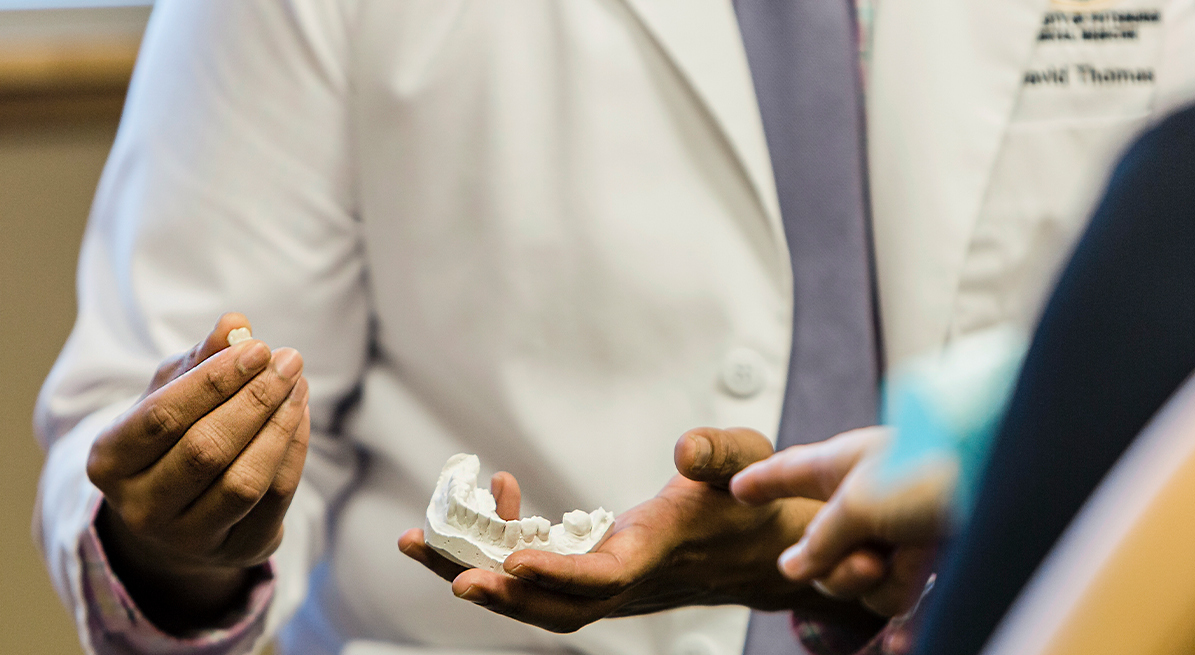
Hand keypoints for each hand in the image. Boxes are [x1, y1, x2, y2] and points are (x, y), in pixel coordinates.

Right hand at [86, 313, 309, 631]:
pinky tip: (300, 416)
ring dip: (280, 426)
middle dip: (256, 399)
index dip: (215, 380)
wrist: (175, 517)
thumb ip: (199, 360)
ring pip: (244, 480)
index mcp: (110, 462)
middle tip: (290, 360)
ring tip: (298, 386)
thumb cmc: (171, 439)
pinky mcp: (236, 552)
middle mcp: (141, 509)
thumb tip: (235, 322)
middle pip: (207, 449)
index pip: (163, 417)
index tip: (259, 347)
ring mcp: (188, 539)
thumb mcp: (171, 395)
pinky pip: (275, 499)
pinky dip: (294, 452)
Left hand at [400, 427, 869, 632]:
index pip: (603, 577)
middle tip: (427, 552)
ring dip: (475, 573)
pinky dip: (507, 546)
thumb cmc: (752, 503)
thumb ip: (719, 453)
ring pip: (535, 598)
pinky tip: (498, 497)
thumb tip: (684, 447)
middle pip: (550, 604)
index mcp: (659, 551)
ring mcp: (608, 585)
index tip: (510, 562)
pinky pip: (542, 575)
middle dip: (487, 586)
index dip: (557, 574)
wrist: (760, 551)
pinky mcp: (597, 575)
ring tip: (421, 539)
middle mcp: (627, 580)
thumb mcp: (749, 463)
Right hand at [732, 427, 945, 615]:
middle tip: (865, 556)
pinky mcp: (928, 560)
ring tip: (906, 560)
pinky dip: (901, 609)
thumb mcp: (861, 501)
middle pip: (820, 547)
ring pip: (857, 579)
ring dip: (875, 581)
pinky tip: (905, 622)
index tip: (734, 491)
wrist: (1018, 489)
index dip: (761, 481)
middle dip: (835, 565)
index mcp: (845, 464)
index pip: (788, 472)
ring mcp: (898, 530)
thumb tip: (792, 566)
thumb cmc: (941, 467)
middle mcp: (869, 496)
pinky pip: (895, 598)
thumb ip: (820, 537)